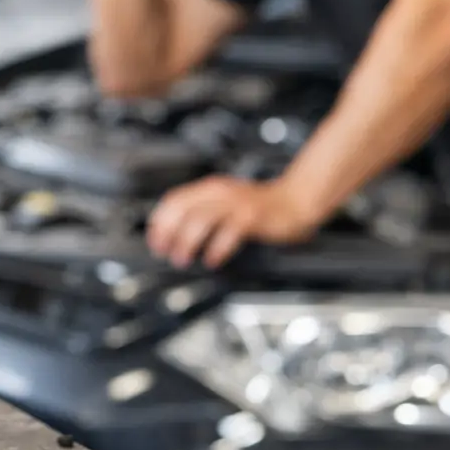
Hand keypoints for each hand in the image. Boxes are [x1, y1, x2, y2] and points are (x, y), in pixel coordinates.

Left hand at [146, 176, 324, 269]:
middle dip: (168, 233)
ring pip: (201, 220)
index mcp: (210, 188)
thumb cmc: (260, 206)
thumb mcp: (226, 201)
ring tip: (182, 258)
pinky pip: (228, 232)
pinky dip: (216, 248)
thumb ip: (203, 210)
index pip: (174, 200)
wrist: (295, 200)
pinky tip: (212, 260)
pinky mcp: (252, 217)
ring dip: (186, 242)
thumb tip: (175, 231)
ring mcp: (236, 204)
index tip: (154, 240)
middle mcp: (220, 193)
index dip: (160, 221)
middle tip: (163, 252)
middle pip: (183, 210)